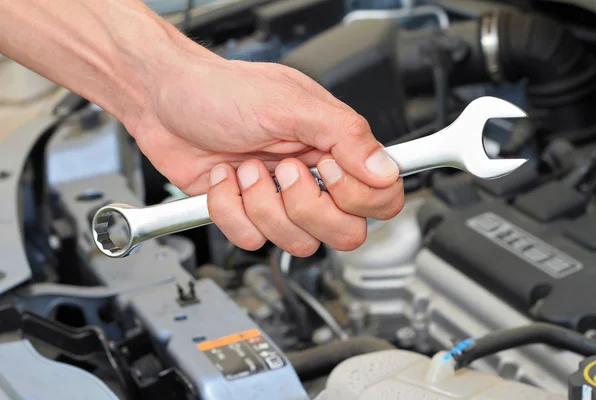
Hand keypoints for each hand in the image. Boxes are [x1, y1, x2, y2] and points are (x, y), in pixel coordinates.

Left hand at [127, 54, 404, 256]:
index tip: (326, 169)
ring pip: (297, 242)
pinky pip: (251, 240)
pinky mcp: (247, 214)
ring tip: (245, 168)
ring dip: (262, 205)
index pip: (380, 196)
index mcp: (334, 147)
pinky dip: (229, 209)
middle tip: (283, 171)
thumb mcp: (288, 102)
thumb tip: (384, 168)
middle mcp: (313, 178)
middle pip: (344, 232)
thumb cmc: (222, 91)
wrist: (164, 101)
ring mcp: (280, 200)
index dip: (358, 197)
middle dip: (306, 207)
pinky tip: (223, 179)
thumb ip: (344, 134)